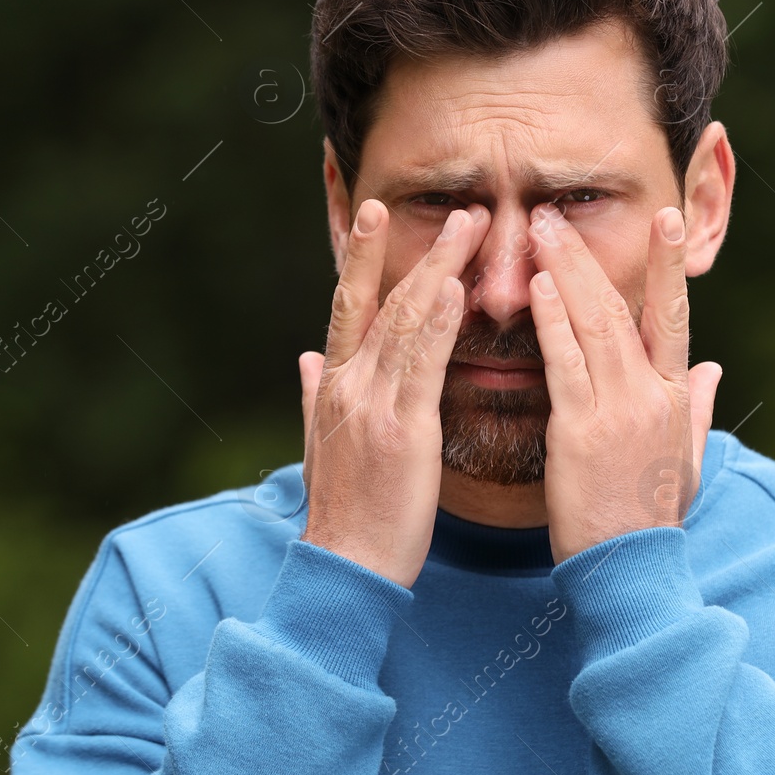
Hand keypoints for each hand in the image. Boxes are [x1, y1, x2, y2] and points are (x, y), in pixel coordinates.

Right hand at [298, 198, 490, 587]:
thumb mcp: (319, 446)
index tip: (375, 213)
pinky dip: (436, 324)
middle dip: (415, 248)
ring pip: (405, 321)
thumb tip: (305, 358)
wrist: (346, 567)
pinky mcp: (402, 430)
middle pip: (381, 300)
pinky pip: (421, 366)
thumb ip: (314, 398)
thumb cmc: (345, 511)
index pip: (349, 305)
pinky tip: (454, 290)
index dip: (362, 257)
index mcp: (335, 386)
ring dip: (439, 267)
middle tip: (453, 206)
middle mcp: (349, 384)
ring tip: (470, 227)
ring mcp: (373, 404)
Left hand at [525, 202, 722, 563]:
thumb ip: (699, 409)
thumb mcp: (689, 463)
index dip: (669, 265)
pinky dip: (552, 320)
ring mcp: (620, 410)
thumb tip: (714, 370)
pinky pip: (566, 363)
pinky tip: (538, 286)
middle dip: (588, 254)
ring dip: (564, 269)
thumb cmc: (652, 520)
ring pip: (593, 323)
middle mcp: (653, 395)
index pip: (674, 316)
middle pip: (623, 307)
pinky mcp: (582, 431)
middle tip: (557, 212)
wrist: (632, 573)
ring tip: (539, 229)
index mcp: (677, 398)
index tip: (665, 218)